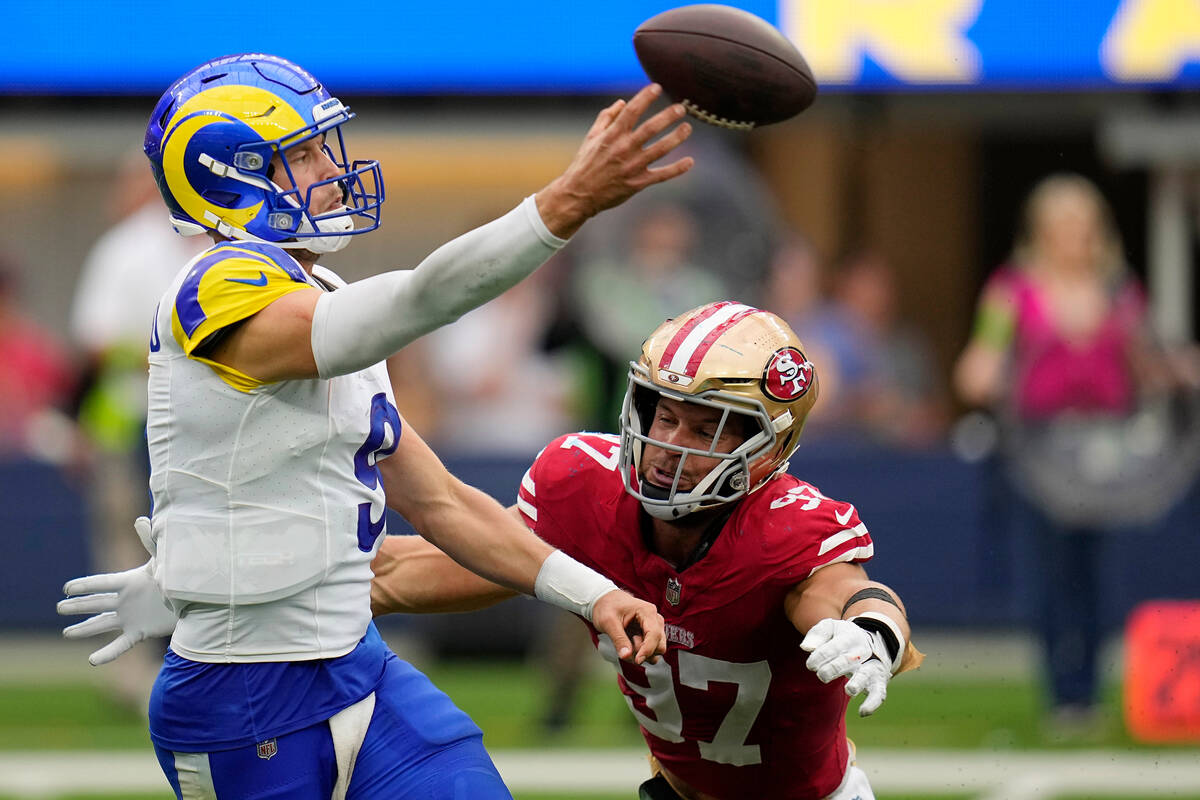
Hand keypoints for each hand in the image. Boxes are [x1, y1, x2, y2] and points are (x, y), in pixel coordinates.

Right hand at [56, 516, 177, 665]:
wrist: (196, 600)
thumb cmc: (179, 576)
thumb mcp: (164, 559)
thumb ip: (151, 542)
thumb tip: (141, 520)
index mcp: (130, 582)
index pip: (103, 583)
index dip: (85, 585)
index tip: (67, 588)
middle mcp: (126, 601)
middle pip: (97, 603)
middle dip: (79, 605)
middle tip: (60, 607)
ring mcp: (131, 617)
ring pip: (102, 624)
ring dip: (85, 629)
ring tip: (66, 633)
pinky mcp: (140, 632)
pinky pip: (120, 645)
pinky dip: (107, 653)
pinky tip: (92, 661)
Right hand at [536, 84, 693, 237]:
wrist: (579, 195)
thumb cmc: (584, 164)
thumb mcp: (591, 137)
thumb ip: (606, 118)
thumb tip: (622, 102)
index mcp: (612, 135)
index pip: (631, 111)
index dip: (645, 97)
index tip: (657, 87)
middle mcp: (624, 149)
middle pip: (650, 129)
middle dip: (667, 117)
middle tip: (681, 108)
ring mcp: (632, 167)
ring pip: (660, 150)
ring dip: (676, 138)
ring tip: (687, 128)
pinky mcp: (638, 183)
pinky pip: (661, 175)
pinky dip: (677, 169)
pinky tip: (690, 161)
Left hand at [590, 589, 665, 665]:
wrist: (605, 601)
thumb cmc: (607, 607)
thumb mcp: (608, 622)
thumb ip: (618, 639)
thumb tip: (627, 656)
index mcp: (647, 611)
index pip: (654, 635)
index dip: (647, 650)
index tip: (636, 660)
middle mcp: (654, 618)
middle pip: (660, 645)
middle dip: (645, 652)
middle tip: (627, 647)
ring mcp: (654, 626)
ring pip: (657, 649)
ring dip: (643, 653)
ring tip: (628, 643)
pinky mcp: (650, 633)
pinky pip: (651, 649)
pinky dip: (641, 652)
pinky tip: (630, 644)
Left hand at [800, 618, 892, 715]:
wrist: (875, 640)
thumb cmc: (844, 636)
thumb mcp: (831, 627)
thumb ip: (817, 634)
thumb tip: (806, 647)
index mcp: (848, 638)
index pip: (833, 647)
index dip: (820, 656)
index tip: (810, 665)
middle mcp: (861, 653)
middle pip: (847, 661)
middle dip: (834, 669)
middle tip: (822, 676)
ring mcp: (870, 667)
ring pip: (865, 676)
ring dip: (858, 684)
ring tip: (849, 690)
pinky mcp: (878, 682)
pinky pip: (878, 693)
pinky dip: (872, 703)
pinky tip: (862, 712)